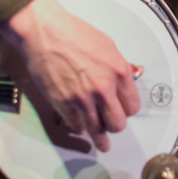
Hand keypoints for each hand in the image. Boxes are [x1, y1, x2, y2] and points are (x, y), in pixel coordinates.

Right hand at [0, 0, 140, 151]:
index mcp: (119, 72)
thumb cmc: (74, 33)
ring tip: (103, 145)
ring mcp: (82, 99)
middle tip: (112, 125)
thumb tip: (128, 77)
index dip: (128, 109)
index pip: (132, 105)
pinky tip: (81, 127)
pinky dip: (79, 127)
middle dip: (116, 125)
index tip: (124, 111)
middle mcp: (103, 89)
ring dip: (100, 138)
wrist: (45, 33)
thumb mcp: (108, 45)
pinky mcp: (63, 104)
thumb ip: (119, 66)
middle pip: (118, 123)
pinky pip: (76, 125)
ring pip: (97, 130)